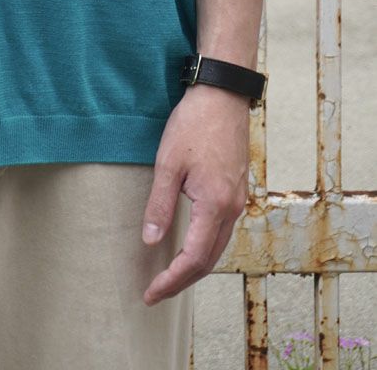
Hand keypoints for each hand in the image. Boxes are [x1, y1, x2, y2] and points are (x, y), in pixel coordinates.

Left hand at [140, 84, 250, 304]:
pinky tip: (190, 245)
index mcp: (215, 205)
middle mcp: (232, 208)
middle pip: (210, 260)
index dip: (171, 280)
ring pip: (218, 246)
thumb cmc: (194, 123)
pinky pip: (222, 230)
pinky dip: (206, 246)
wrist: (223, 95)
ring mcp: (238, 199)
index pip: (194, 259)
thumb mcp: (168, 163)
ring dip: (195, 265)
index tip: (150, 293)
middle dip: (182, 280)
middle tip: (156, 292)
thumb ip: (160, 205)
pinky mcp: (237, 188)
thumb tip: (150, 240)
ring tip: (169, 275)